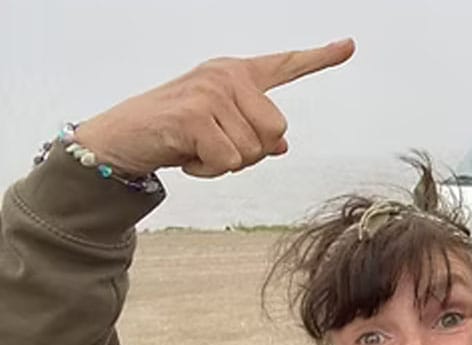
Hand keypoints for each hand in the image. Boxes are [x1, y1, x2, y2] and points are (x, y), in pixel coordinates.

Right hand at [73, 39, 354, 177]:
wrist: (121, 139)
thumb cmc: (173, 133)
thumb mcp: (219, 130)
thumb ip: (252, 132)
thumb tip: (281, 145)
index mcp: (237, 75)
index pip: (285, 65)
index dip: (321, 58)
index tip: (349, 45)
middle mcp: (226, 75)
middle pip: (275, 130)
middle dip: (250, 153)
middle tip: (215, 147)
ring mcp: (210, 91)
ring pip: (252, 151)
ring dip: (225, 164)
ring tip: (196, 148)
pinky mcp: (194, 114)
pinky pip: (228, 161)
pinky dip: (208, 170)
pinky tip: (186, 156)